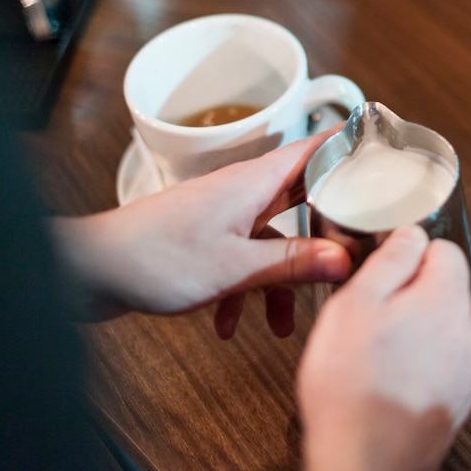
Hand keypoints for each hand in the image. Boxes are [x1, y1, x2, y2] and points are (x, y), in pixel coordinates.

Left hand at [53, 129, 349, 337]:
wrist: (92, 271)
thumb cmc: (153, 257)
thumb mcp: (234, 267)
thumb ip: (292, 262)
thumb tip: (343, 259)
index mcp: (252, 183)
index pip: (311, 149)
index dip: (345, 146)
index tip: (378, 153)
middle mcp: (241, 193)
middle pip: (299, 197)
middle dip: (325, 226)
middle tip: (351, 247)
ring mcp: (224, 215)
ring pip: (271, 238)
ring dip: (280, 276)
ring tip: (281, 321)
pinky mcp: (207, 239)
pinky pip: (242, 259)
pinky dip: (244, 289)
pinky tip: (229, 325)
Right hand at [297, 226, 470, 470]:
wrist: (362, 459)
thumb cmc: (352, 382)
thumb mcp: (356, 302)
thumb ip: (391, 260)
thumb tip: (411, 234)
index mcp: (445, 301)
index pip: (445, 249)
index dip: (410, 251)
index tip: (385, 266)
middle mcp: (467, 335)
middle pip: (442, 288)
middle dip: (407, 291)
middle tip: (368, 311)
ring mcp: (465, 370)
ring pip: (438, 325)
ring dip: (410, 326)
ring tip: (372, 346)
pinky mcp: (455, 398)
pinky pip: (438, 359)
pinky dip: (416, 358)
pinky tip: (385, 373)